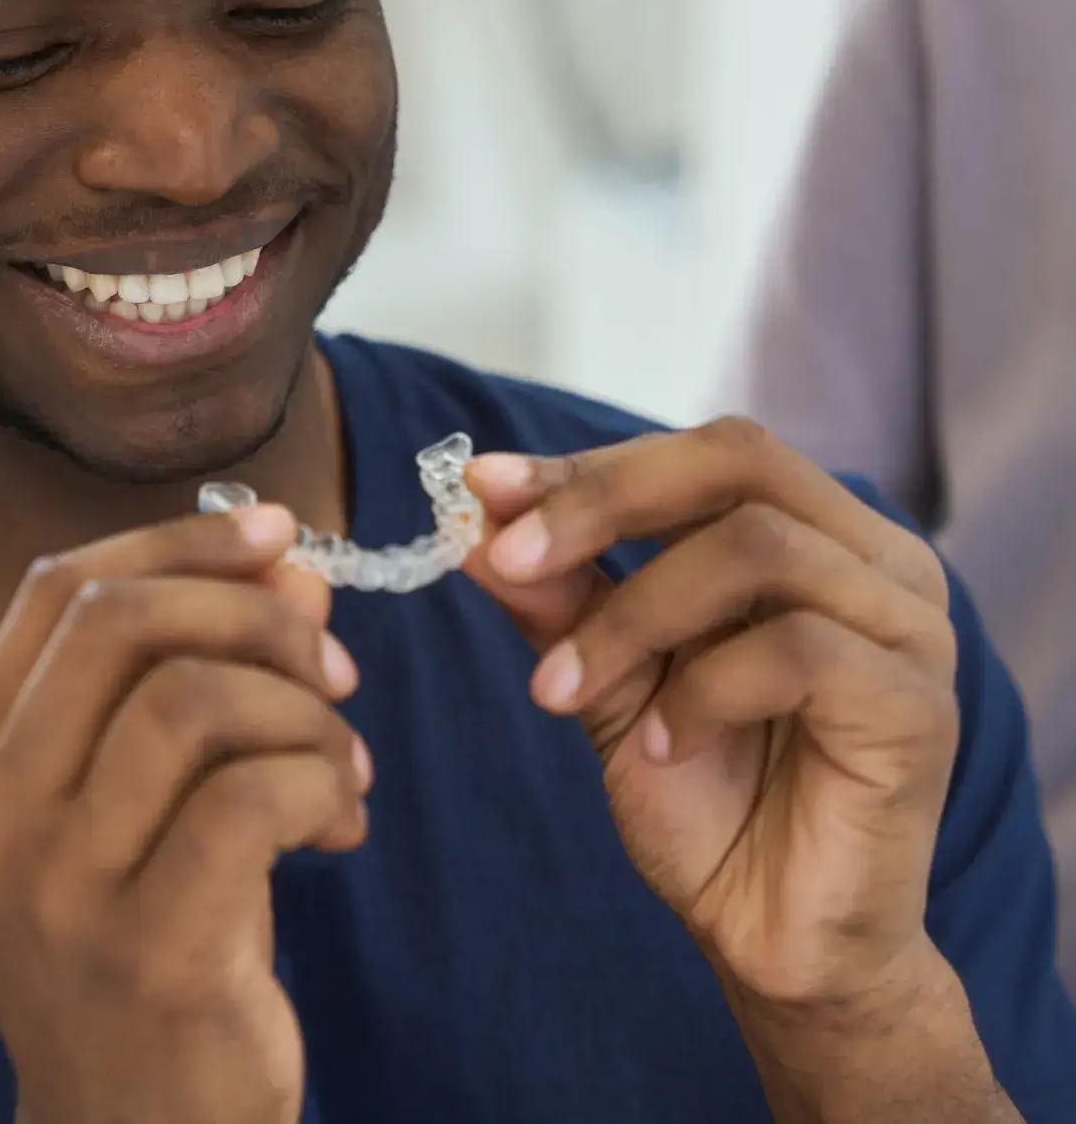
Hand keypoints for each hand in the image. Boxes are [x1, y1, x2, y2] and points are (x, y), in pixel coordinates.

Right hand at [0, 505, 370, 1123]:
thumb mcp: (151, 801)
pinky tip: (343, 822)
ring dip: (302, 708)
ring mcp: (60, 891)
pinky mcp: (150, 952)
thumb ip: (202, 674)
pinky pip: (253, 796)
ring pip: (191, 699)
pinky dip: (323, 779)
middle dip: (252, 612)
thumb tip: (291, 565)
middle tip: (332, 664)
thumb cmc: (144, 945)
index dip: (175, 539)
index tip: (279, 534)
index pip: (54, 591)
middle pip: (117, 623)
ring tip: (343, 763)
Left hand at [464, 417, 959, 1010]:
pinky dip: (704, 690)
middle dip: (604, 501)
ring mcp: (908, 628)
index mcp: (811, 533)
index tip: (484, 486)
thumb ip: (559, 598)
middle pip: (737, 461)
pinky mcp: (917, 706)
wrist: (774, 941)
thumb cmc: (703, 797)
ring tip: (566, 689)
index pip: (702, 453)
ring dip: (633, 614)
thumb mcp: (606, 680)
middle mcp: (874, 560)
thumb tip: (476, 521)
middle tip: (510, 560)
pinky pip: (799, 649)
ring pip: (757, 549)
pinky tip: (668, 747)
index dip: (590, 464)